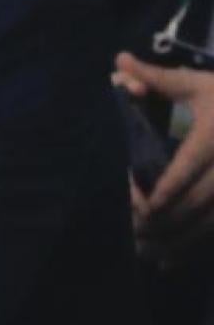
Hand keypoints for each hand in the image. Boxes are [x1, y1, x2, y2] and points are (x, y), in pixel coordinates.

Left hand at [113, 51, 213, 266]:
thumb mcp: (198, 84)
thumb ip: (157, 78)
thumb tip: (118, 61)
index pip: (187, 168)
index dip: (163, 190)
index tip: (139, 204)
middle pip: (197, 202)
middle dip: (163, 221)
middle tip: (130, 232)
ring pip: (211, 223)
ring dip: (177, 241)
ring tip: (144, 253)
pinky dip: (194, 248)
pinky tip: (169, 263)